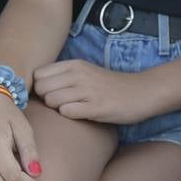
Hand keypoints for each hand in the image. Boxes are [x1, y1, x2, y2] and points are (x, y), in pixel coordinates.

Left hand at [34, 59, 155, 123]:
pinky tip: (80, 115)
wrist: (142, 92)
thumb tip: (38, 87)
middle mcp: (78, 74)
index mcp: (74, 64)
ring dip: (57, 109)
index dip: (40, 87)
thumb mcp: (86, 72)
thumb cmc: (110, 86)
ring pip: (51, 100)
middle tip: (60, 104)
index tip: (49, 94)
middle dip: (45, 99)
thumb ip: (63, 76)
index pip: (38, 74)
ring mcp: (87, 90)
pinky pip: (67, 112)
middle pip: (41, 88)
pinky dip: (69, 116)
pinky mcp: (96, 107)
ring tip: (72, 109)